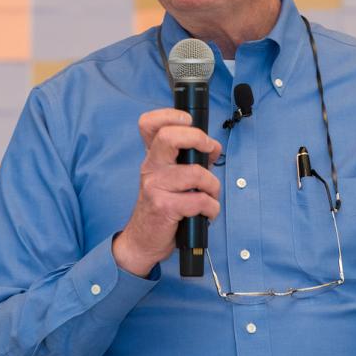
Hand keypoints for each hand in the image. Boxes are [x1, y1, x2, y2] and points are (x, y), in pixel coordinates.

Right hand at [112, 108, 222, 276]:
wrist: (143, 240)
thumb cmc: (163, 207)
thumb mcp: (173, 180)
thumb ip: (191, 161)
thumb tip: (213, 148)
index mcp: (153, 157)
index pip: (149, 124)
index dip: (169, 115)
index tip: (187, 121)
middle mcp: (151, 167)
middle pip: (169, 136)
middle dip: (198, 138)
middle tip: (208, 149)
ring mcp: (155, 186)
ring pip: (195, 173)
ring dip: (212, 185)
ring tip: (210, 195)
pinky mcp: (163, 206)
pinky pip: (199, 201)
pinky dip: (211, 208)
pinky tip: (207, 213)